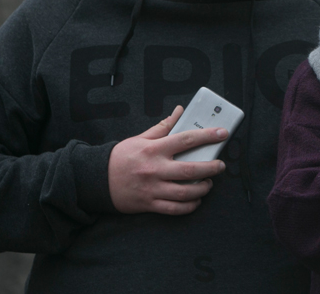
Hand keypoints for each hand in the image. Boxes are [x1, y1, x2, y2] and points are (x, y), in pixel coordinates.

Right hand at [108, 105, 228, 214]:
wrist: (96, 180)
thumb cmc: (121, 157)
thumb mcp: (140, 138)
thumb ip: (163, 127)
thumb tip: (180, 111)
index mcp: (154, 149)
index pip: (186, 140)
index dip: (208, 136)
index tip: (223, 133)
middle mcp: (155, 169)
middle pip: (191, 170)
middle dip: (211, 168)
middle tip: (221, 166)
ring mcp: (152, 188)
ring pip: (185, 193)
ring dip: (202, 189)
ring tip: (209, 183)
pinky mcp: (149, 204)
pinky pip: (174, 209)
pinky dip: (189, 206)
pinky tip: (196, 200)